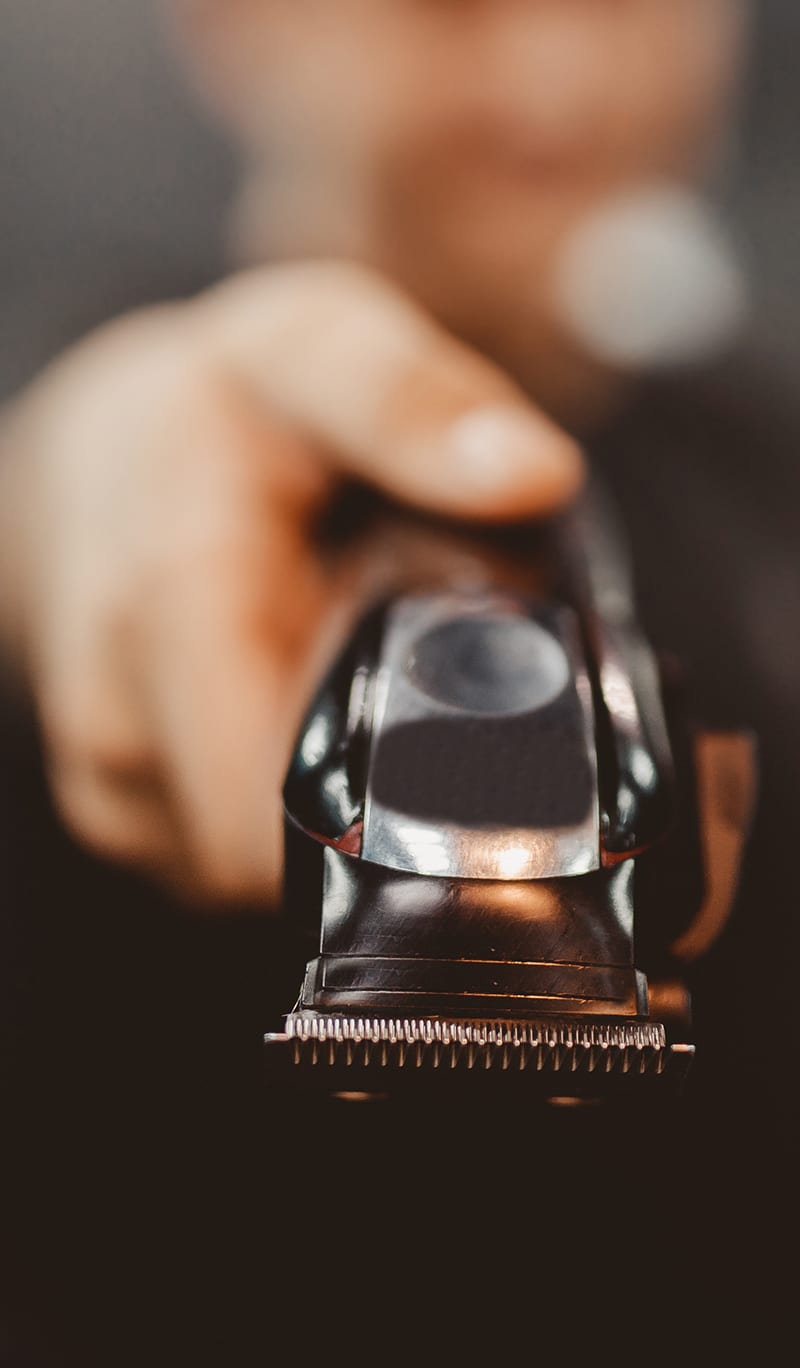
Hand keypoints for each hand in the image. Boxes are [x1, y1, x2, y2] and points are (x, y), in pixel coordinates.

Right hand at [0, 262, 582, 905]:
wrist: (95, 460)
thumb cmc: (218, 409)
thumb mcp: (313, 346)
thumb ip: (409, 399)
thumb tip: (529, 473)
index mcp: (170, 605)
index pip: (272, 809)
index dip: (397, 826)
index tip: (487, 781)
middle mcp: (121, 720)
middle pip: (286, 865)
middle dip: (388, 811)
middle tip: (432, 705)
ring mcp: (116, 782)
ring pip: (265, 879)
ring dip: (340, 809)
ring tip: (358, 695)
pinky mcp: (127, 812)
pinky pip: (234, 866)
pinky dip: (293, 810)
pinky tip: (310, 722)